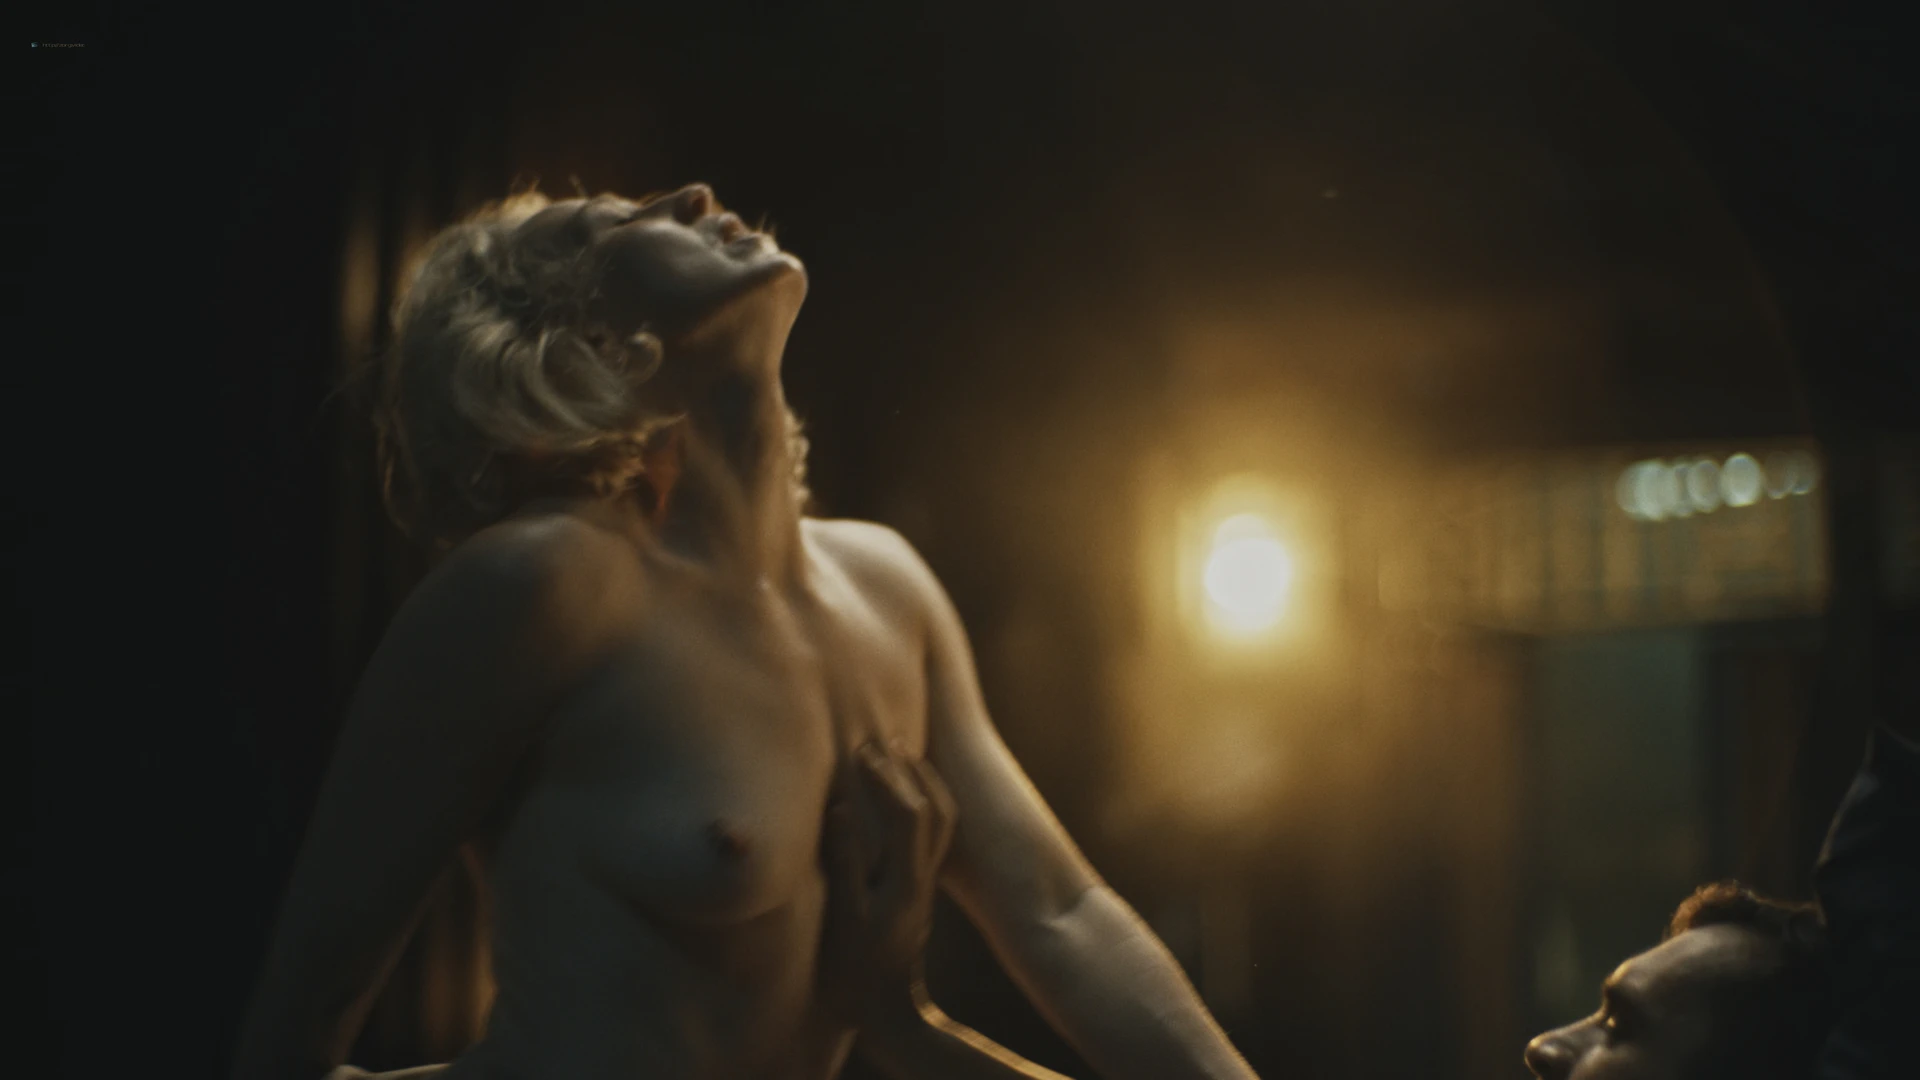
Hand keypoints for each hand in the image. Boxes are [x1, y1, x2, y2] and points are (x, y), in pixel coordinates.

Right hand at [815, 741, 956, 1024]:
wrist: (885, 1014)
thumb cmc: (854, 970)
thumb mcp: (843, 916)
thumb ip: (843, 860)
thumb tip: (844, 806)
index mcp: (905, 881)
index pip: (908, 812)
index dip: (886, 778)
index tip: (860, 751)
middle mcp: (923, 877)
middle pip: (932, 808)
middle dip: (907, 769)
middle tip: (880, 738)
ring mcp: (925, 884)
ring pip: (941, 820)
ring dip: (922, 782)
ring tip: (902, 753)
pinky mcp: (920, 889)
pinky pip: (932, 834)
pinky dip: (922, 804)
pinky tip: (904, 797)